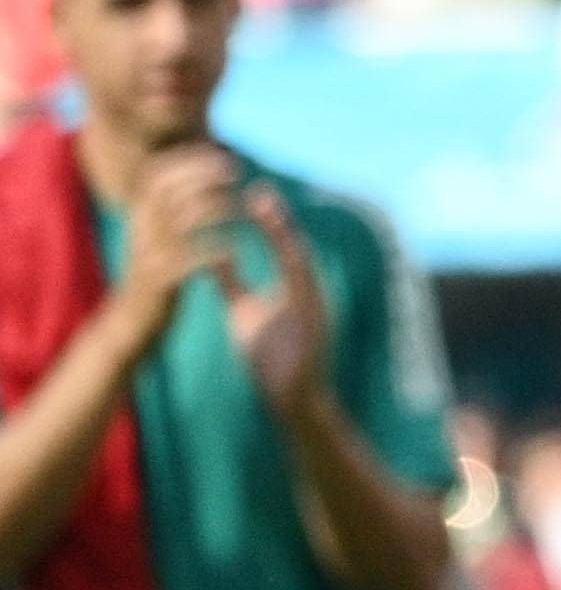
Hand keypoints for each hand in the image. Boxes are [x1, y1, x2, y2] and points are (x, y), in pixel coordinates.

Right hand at [113, 147, 239, 320]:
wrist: (131, 322)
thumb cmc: (156, 274)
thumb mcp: (154, 236)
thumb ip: (168, 209)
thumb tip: (194, 174)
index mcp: (138, 217)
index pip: (158, 175)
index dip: (188, 160)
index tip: (222, 154)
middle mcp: (138, 231)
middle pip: (168, 190)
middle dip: (203, 174)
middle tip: (236, 171)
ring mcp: (146, 255)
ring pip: (181, 219)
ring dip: (216, 207)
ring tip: (244, 207)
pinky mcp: (159, 282)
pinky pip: (188, 259)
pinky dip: (214, 250)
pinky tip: (235, 250)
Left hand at [224, 186, 328, 415]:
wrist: (292, 398)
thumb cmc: (269, 356)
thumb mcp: (243, 311)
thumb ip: (233, 283)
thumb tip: (214, 255)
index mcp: (292, 286)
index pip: (280, 245)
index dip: (266, 219)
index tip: (251, 194)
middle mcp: (309, 290)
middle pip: (294, 244)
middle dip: (279, 218)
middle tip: (260, 191)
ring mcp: (317, 304)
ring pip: (302, 261)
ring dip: (287, 236)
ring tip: (270, 212)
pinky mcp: (318, 321)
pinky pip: (306, 289)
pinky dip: (296, 267)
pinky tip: (287, 248)